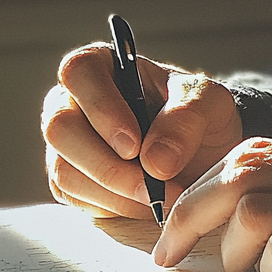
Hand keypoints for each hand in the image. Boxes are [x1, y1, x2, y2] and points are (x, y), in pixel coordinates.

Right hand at [42, 43, 241, 219]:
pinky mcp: (69, 179)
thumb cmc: (198, 114)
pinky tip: (144, 202)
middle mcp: (75, 101)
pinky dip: (112, 206)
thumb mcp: (210, 102)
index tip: (134, 144)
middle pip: (61, 128)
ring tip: (159, 196)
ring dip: (114, 192)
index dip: (101, 108)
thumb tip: (154, 160)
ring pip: (65, 170)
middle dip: (108, 164)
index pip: (80, 71)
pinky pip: (74, 197)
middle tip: (152, 184)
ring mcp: (68, 142)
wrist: (204, 151)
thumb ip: (187, 118)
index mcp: (105, 65)